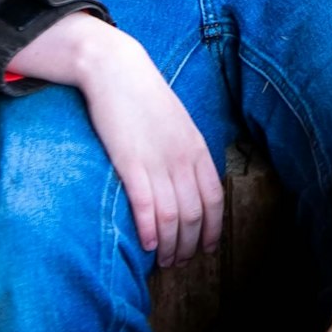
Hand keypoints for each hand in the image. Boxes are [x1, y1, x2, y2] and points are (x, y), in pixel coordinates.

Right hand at [7, 12, 223, 264]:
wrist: (116, 70)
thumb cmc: (145, 96)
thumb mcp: (178, 123)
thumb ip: (186, 152)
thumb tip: (190, 180)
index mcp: (197, 149)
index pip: (215, 200)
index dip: (213, 229)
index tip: (207, 248)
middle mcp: (182, 159)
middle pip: (195, 214)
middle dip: (191, 244)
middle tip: (181, 262)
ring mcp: (158, 161)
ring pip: (173, 216)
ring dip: (170, 245)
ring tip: (165, 261)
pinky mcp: (130, 162)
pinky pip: (145, 205)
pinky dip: (149, 229)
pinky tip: (148, 244)